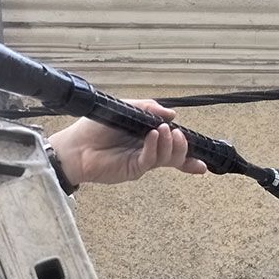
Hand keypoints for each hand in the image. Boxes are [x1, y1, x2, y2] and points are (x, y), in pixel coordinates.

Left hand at [47, 99, 207, 185]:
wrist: (75, 144)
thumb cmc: (96, 126)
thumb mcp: (126, 108)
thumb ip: (149, 108)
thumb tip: (172, 114)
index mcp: (148, 136)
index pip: (173, 144)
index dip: (189, 151)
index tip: (203, 156)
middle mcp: (148, 150)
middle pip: (175, 155)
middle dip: (183, 146)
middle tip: (179, 134)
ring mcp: (141, 161)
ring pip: (167, 159)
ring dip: (171, 145)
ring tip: (166, 132)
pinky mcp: (133, 169)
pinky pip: (150, 160)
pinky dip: (155, 148)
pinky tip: (153, 137)